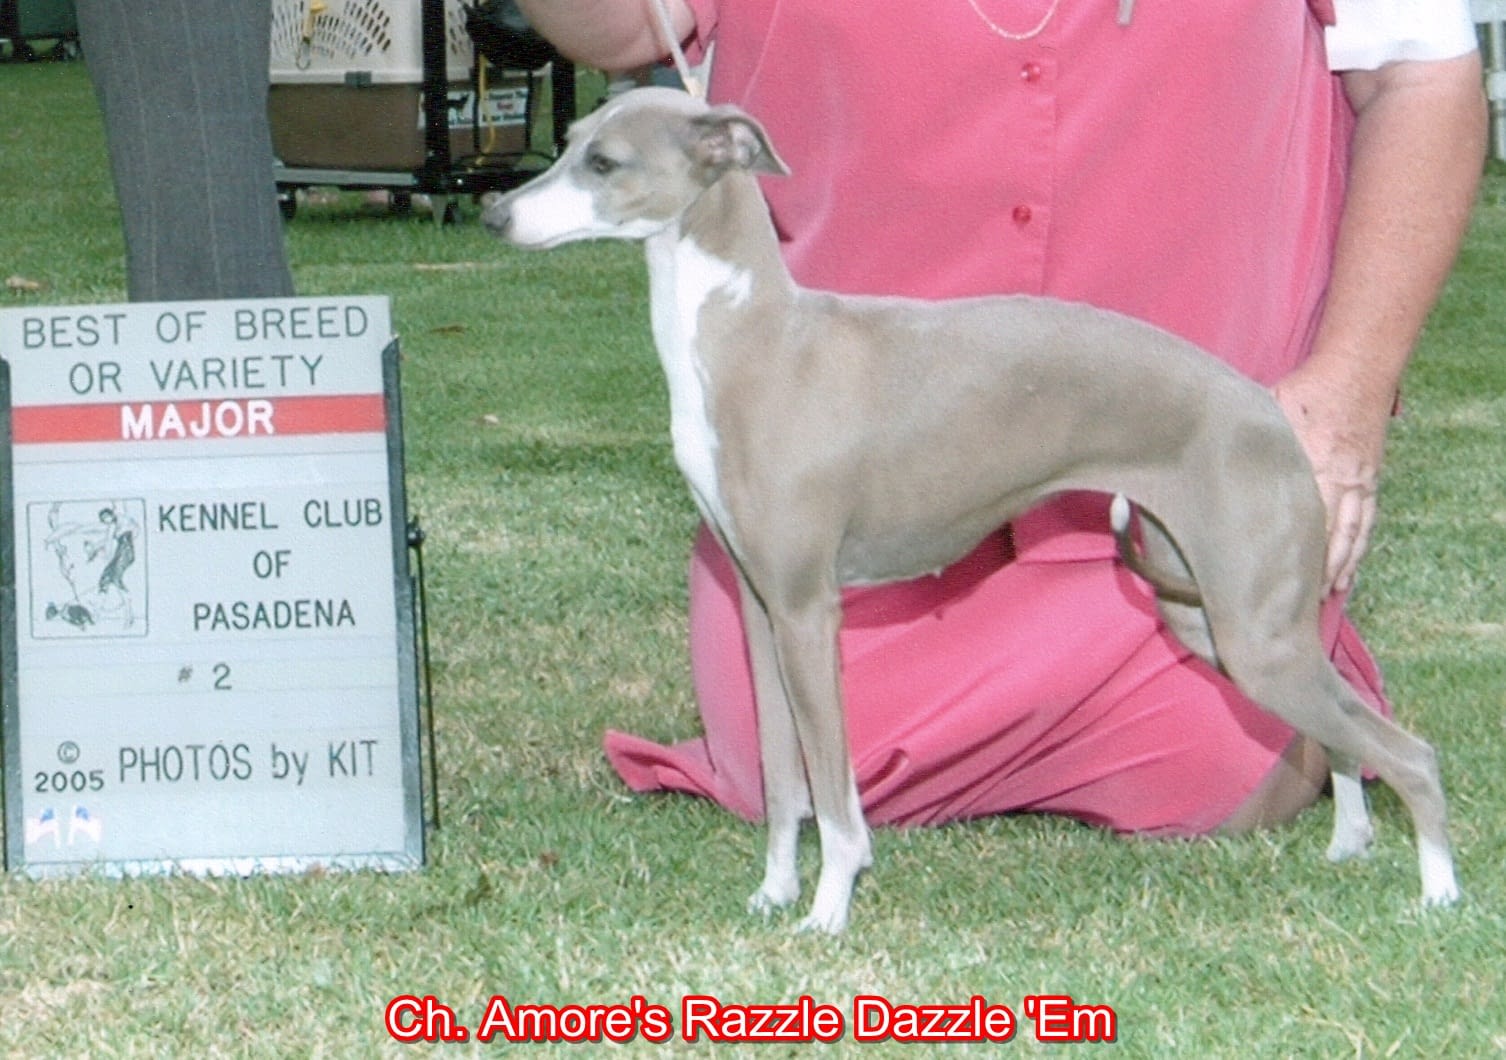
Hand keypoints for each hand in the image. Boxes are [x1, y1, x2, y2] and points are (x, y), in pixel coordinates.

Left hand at [1272, 364, 1391, 596]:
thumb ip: (1250, 443)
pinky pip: (1366, 523)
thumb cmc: (1306, 391)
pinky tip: (1350, 572)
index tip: (1275, 581)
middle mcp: (1342, 481)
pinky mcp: (1371, 480)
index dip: (1293, 555)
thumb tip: (1210, 462)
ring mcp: (1360, 483)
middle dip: (1317, 574)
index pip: (1304, 522)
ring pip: (1352, 536)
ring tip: (1324, 597)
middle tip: (1297, 605)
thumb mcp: (1269, 413)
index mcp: (1316, 466)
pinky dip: (1358, 550)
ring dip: (1339, 568)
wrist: (1356, 371)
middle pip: (1330, 538)